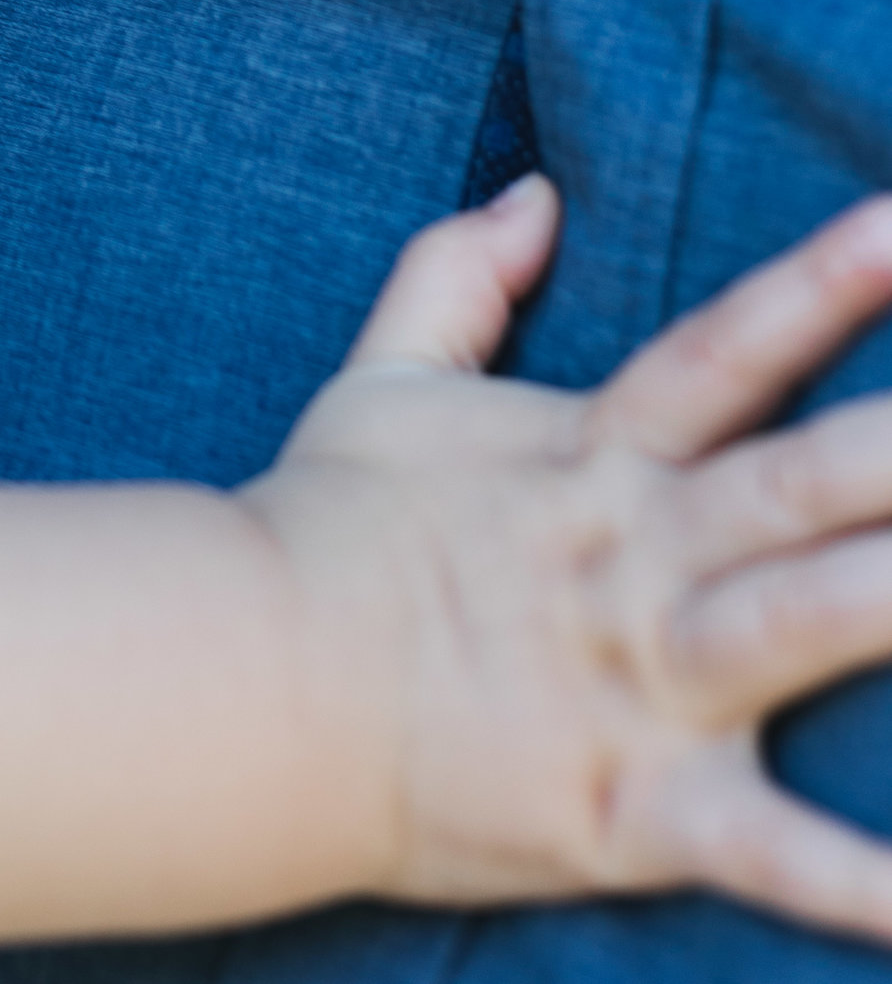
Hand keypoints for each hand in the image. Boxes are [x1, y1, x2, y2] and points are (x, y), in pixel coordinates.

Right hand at [251, 179, 891, 938]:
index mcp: (593, 457)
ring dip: (888, 602)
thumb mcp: (384, 377)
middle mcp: (637, 558)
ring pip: (797, 630)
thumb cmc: (324, 526)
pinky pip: (760, 852)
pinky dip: (846, 886)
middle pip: (794, 485)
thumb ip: (459, 274)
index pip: (725, 351)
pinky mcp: (630, 808)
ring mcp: (639, 682)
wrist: (251, 680)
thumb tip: (536, 193)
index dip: (820, 286)